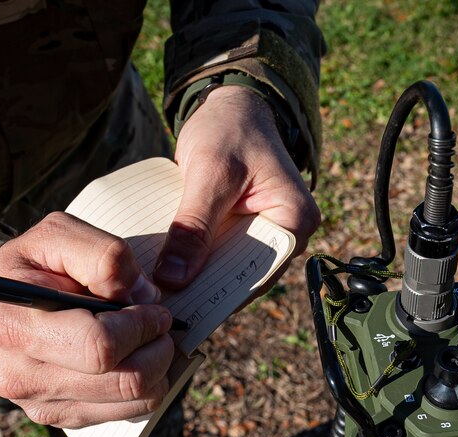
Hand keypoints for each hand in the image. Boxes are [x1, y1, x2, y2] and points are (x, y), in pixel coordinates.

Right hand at [0, 212, 176, 427]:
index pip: (100, 346)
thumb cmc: (37, 264)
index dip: (141, 326)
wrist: (7, 300)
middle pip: (125, 382)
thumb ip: (103, 254)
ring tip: (148, 339)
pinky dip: (146, 386)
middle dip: (158, 349)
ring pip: (135, 403)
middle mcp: (21, 377)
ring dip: (158, 369)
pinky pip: (130, 414)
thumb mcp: (60, 235)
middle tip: (159, 324)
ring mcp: (41, 405)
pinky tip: (133, 358)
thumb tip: (141, 295)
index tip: (153, 308)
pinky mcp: (63, 418)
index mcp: (14, 327)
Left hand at [154, 85, 319, 292]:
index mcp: (294, 221)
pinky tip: (169, 274)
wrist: (231, 105)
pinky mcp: (246, 230)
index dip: (222, 293)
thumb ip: (193, 226)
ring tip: (163, 296)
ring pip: (231, 268)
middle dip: (207, 290)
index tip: (185, 310)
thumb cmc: (229, 129)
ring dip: (200, 278)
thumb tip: (173, 279)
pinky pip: (222, 254)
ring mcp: (267, 233)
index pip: (259, 273)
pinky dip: (198, 261)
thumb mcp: (209, 175)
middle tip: (166, 308)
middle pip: (246, 275)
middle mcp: (287, 234)